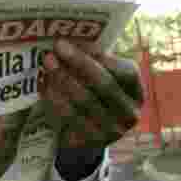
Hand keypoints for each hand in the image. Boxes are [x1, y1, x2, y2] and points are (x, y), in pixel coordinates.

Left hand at [39, 39, 143, 173]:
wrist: (94, 132)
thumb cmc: (98, 94)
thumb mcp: (106, 76)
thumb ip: (96, 61)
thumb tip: (74, 40)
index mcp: (136, 91)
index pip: (123, 71)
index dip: (98, 57)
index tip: (72, 42)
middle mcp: (129, 113)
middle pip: (103, 85)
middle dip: (77, 64)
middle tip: (55, 50)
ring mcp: (111, 131)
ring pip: (84, 101)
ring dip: (62, 80)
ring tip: (47, 64)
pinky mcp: (91, 141)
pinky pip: (69, 117)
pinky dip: (54, 98)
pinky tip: (44, 84)